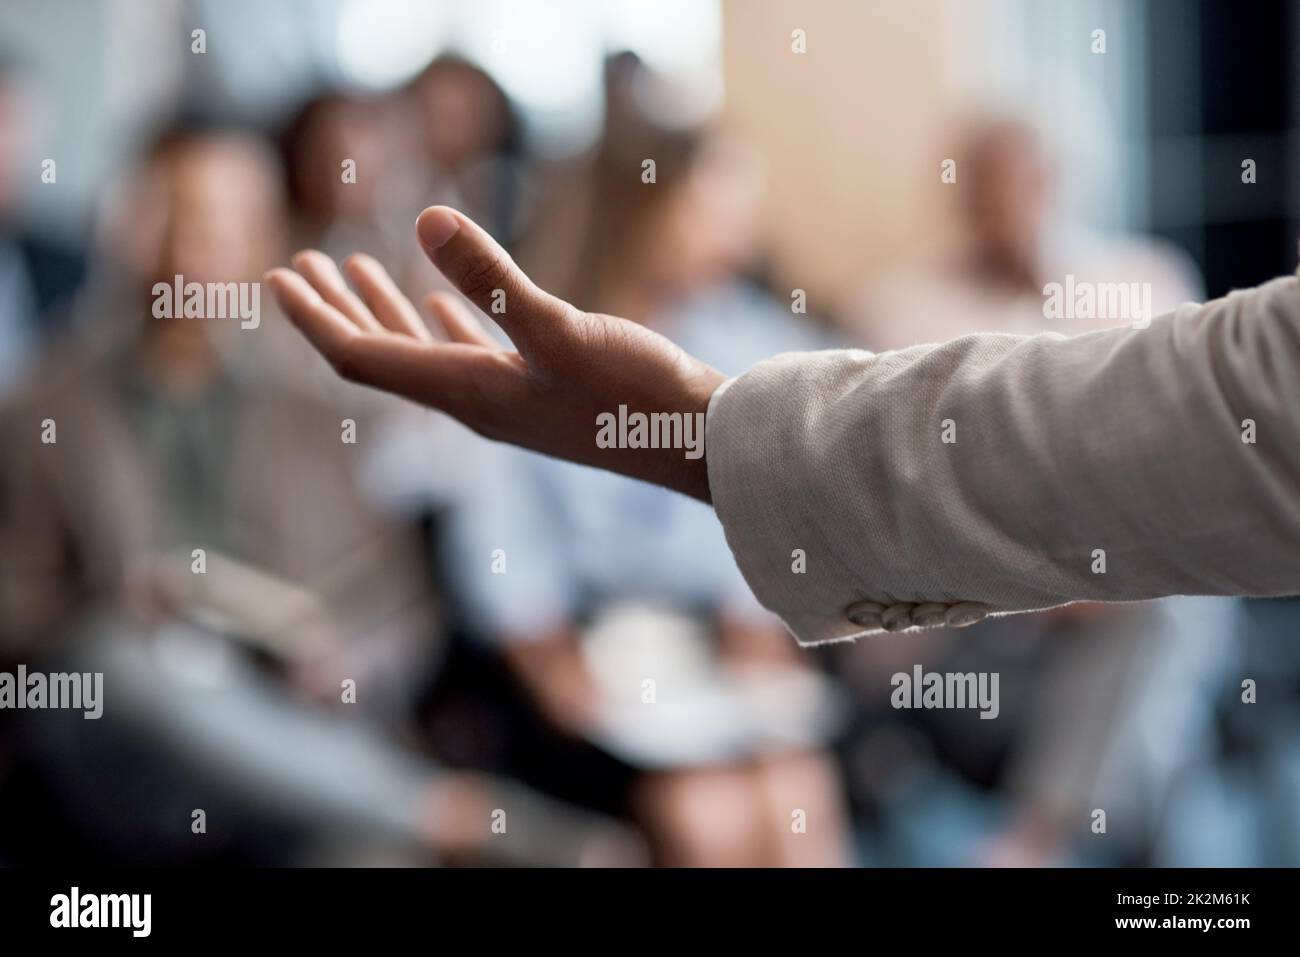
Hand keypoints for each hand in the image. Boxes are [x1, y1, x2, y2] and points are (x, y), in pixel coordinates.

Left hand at [265, 207, 725, 500]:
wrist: (695, 444)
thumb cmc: (633, 397)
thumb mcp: (560, 331)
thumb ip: (491, 279)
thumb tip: (421, 220)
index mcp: (466, 393)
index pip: (363, 358)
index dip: (315, 319)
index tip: (276, 276)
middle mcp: (475, 402)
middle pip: (382, 356)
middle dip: (336, 309)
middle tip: (299, 265)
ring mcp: (507, 400)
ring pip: (424, 352)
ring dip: (385, 311)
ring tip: (355, 268)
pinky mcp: (540, 392)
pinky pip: (472, 356)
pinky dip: (445, 325)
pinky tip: (441, 308)